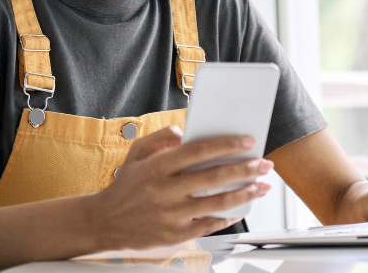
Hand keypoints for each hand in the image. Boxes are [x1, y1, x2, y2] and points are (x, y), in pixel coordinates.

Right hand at [91, 125, 271, 248]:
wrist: (103, 222)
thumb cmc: (125, 186)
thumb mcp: (136, 153)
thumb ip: (160, 136)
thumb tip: (186, 131)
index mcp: (157, 167)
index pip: (198, 150)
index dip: (226, 145)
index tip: (247, 141)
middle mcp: (165, 191)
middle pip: (214, 177)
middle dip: (245, 169)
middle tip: (264, 164)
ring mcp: (171, 215)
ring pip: (217, 203)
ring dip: (244, 194)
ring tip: (262, 187)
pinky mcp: (174, 235)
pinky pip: (208, 225)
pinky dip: (227, 217)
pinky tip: (240, 209)